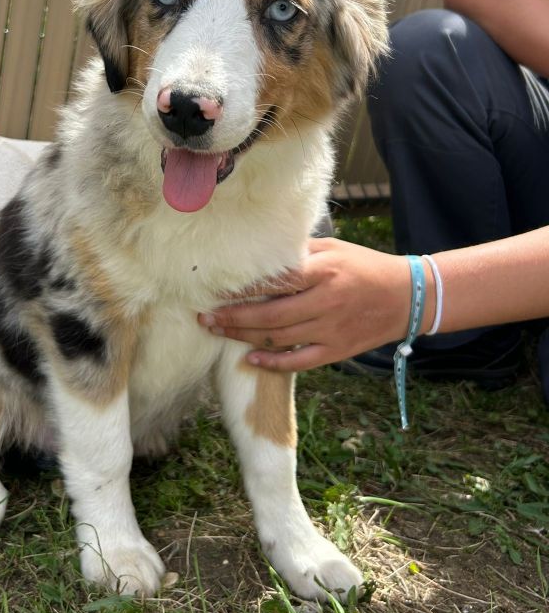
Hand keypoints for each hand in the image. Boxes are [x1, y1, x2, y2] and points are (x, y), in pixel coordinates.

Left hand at [198, 237, 414, 371]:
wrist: (408, 297)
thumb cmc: (365, 267)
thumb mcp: (334, 249)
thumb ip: (299, 253)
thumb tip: (261, 253)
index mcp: (323, 271)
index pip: (274, 281)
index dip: (242, 288)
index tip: (215, 289)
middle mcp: (325, 302)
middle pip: (269, 315)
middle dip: (232, 318)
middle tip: (205, 318)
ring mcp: (331, 329)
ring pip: (279, 339)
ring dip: (244, 338)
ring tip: (218, 332)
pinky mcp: (337, 350)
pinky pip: (299, 362)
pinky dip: (273, 363)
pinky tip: (250, 358)